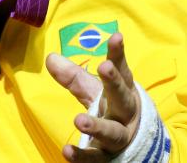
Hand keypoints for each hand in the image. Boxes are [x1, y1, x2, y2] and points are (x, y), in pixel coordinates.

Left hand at [46, 32, 140, 161]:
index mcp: (124, 93)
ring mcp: (119, 137)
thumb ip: (74, 77)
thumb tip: (50, 57)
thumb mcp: (95, 92)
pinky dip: (82, 156)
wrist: (136, 147)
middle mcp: (125, 114)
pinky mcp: (109, 157)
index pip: (123, 71)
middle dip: (114, 83)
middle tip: (104, 66)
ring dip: (97, 126)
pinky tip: (67, 150)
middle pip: (122, 98)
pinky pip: (96, 158)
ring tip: (79, 121)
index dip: (118, 54)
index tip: (116, 36)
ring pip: (112, 132)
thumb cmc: (113, 112)